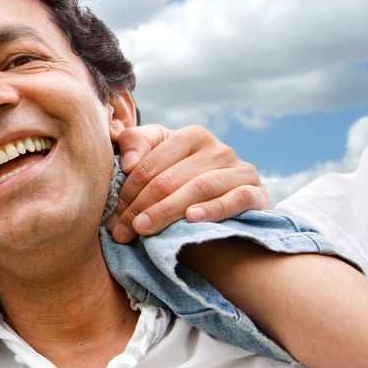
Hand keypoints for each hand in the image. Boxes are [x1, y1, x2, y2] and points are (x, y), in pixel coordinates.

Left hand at [109, 124, 268, 242]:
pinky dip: (213, 209)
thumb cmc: (181, 182)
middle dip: (140, 207)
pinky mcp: (257, 193)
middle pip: (170, 179)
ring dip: (166, 211)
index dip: (127, 191)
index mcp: (191, 135)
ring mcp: (240, 170)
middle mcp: (218, 148)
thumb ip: (135, 145)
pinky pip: (235, 199)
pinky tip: (192, 219)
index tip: (111, 216)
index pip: (150, 164)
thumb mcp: (156, 159)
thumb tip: (128, 163)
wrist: (225, 209)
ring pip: (198, 188)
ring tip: (143, 229)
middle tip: (121, 231)